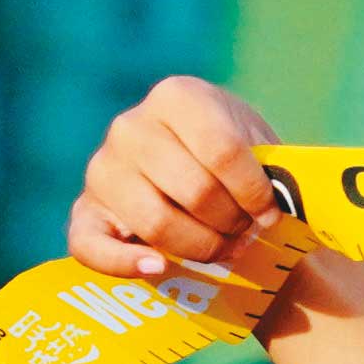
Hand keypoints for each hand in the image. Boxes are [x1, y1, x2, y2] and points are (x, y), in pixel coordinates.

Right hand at [70, 75, 295, 281]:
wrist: (191, 167)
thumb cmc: (232, 156)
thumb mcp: (256, 144)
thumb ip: (270, 170)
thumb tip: (278, 209)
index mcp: (176, 96)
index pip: (223, 151)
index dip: (255, 192)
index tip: (271, 213)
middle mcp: (131, 126)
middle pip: (195, 191)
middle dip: (232, 222)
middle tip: (246, 231)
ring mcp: (102, 169)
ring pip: (158, 223)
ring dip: (202, 246)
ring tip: (222, 245)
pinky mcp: (84, 211)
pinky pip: (91, 246)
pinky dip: (125, 264)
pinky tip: (158, 267)